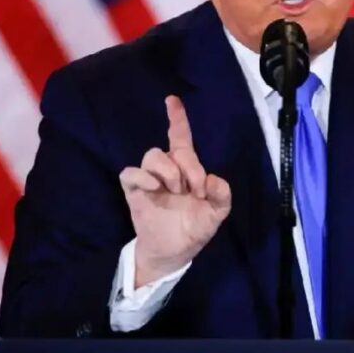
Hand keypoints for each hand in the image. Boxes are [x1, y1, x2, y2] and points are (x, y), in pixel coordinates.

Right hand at [119, 95, 231, 287]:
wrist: (175, 252)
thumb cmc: (195, 227)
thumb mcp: (217, 213)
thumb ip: (222, 195)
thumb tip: (212, 180)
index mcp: (187, 169)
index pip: (181, 137)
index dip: (177, 118)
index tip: (172, 100)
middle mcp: (167, 169)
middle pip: (173, 150)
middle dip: (189, 166)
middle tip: (195, 190)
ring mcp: (150, 180)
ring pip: (152, 155)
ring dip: (168, 170)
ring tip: (175, 190)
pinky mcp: (134, 191)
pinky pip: (130, 173)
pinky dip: (142, 176)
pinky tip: (155, 188)